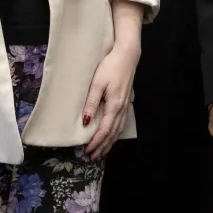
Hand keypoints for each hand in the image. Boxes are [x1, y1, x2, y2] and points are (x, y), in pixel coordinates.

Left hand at [83, 42, 139, 158]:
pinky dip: (115, 133)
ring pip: (118, 129)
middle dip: (103, 146)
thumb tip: (85, 122)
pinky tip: (113, 134)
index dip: (96, 142)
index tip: (87, 151)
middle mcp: (121, 108)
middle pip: (112, 133)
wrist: (127, 55)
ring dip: (110, 142)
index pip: (104, 130)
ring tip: (102, 151)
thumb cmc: (111, 66)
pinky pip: (121, 123)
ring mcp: (125, 105)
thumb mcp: (97, 83)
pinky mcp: (126, 100)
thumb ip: (91, 103)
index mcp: (114, 106)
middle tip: (93, 157)